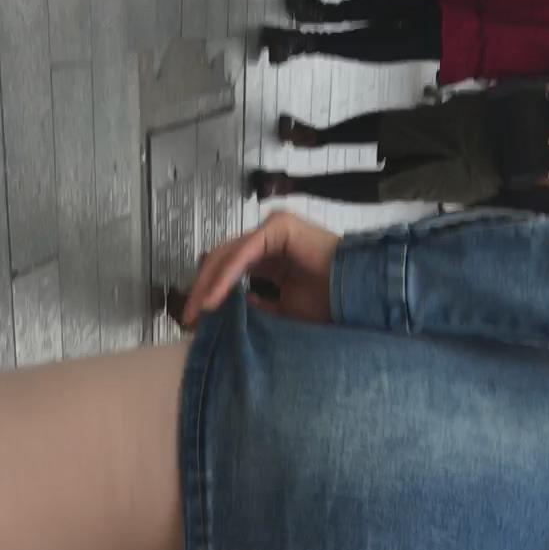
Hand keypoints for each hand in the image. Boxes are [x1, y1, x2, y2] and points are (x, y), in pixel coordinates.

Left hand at [183, 214, 337, 327]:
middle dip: (203, 288)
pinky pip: (243, 254)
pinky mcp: (277, 228)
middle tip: (189, 319)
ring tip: (198, 312)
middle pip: (222, 259)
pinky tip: (215, 299)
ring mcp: (272, 230)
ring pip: (227, 255)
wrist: (358, 295)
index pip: (228, 269)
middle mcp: (267, 239)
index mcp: (269, 256)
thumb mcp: (283, 311)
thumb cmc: (331, 303)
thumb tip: (232, 307)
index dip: (210, 293)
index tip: (197, 321)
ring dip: (209, 284)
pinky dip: (226, 277)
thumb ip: (257, 307)